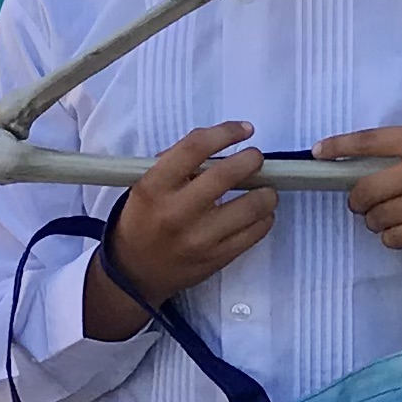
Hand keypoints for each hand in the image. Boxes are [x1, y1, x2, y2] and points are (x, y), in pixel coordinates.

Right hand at [88, 120, 273, 337]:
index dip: (225, 133)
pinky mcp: (217, 259)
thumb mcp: (146, 185)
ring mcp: (199, 239)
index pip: (195, 147)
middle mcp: (176, 212)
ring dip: (266, 192)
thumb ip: (177, 163)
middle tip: (255, 159)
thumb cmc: (143, 219)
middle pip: (226, 175)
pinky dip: (264, 218)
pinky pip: (254, 233)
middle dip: (251, 160)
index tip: (244, 130)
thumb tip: (221, 146)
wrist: (135, 271)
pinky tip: (259, 213)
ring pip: (250, 207)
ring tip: (265, 188)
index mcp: (154, 187)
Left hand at [321, 121, 401, 253]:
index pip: (369, 141)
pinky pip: (397, 239)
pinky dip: (392, 236)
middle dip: (356, 198)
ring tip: (388, 214)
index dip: (337, 147)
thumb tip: (380, 148)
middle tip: (361, 199)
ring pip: (378, 218)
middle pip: (364, 189)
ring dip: (375, 219)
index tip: (318, 154)